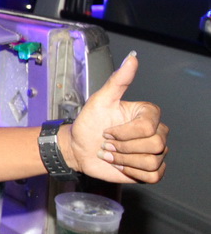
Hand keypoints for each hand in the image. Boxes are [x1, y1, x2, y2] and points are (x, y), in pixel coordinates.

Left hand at [64, 52, 167, 183]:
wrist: (78, 148)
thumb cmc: (88, 123)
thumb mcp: (100, 100)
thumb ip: (118, 80)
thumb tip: (132, 57)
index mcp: (148, 114)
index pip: (149, 126)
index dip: (125, 132)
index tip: (106, 131)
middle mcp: (156, 132)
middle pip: (156, 145)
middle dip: (124, 147)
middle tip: (107, 144)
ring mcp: (154, 151)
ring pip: (153, 161)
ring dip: (125, 160)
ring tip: (110, 154)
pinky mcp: (150, 170)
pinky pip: (154, 175)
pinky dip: (132, 172)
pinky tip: (119, 164)